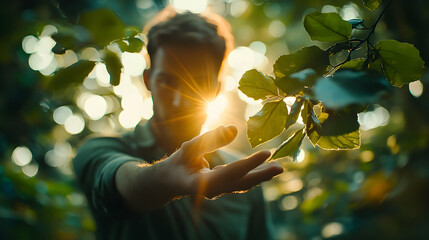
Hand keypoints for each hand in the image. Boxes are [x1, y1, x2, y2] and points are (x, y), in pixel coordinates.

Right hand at [164, 125, 283, 198]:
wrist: (169, 182)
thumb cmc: (177, 164)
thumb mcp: (188, 148)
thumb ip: (209, 140)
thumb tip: (233, 129)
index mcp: (202, 183)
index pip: (230, 172)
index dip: (249, 163)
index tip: (266, 153)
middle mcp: (213, 191)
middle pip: (242, 183)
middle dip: (262, 175)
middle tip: (281, 167)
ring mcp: (219, 192)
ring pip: (244, 184)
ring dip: (261, 176)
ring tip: (277, 167)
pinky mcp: (222, 189)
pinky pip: (241, 183)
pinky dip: (254, 176)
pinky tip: (265, 170)